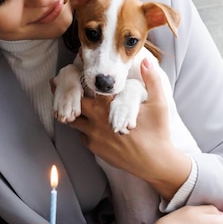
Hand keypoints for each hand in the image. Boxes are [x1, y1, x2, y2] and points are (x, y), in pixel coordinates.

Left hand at [69, 57, 191, 199]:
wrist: (155, 163)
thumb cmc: (157, 132)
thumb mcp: (159, 103)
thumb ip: (152, 79)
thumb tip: (146, 60)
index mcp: (110, 106)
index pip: (89, 87)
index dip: (81, 78)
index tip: (75, 71)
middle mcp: (97, 120)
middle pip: (74, 103)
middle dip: (69, 94)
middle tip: (62, 85)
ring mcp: (94, 135)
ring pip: (74, 119)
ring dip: (75, 112)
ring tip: (74, 103)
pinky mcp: (95, 148)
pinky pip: (81, 134)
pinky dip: (83, 127)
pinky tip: (89, 122)